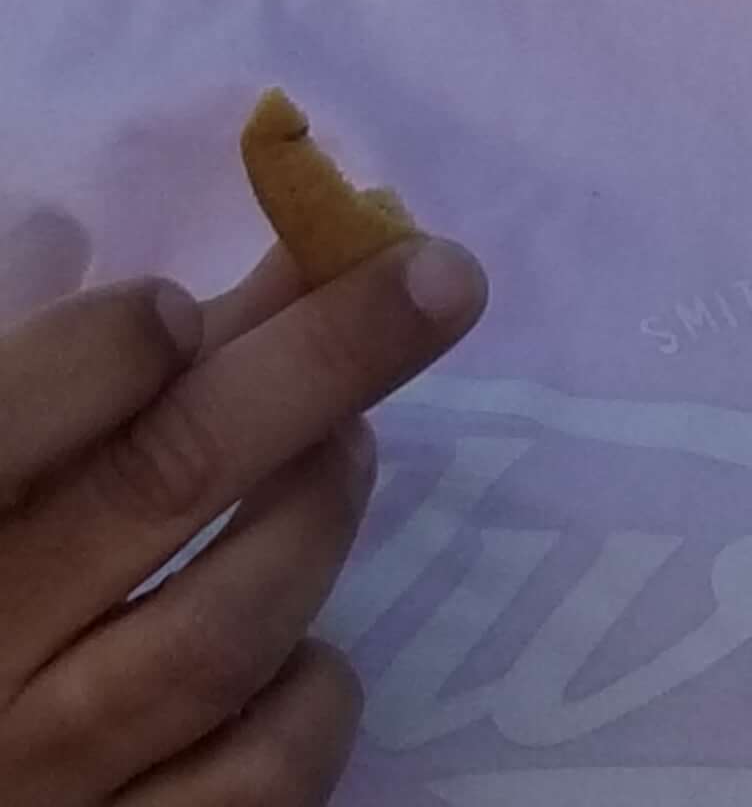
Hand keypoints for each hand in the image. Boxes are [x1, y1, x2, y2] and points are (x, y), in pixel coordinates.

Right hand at [0, 234, 485, 804]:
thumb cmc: (2, 589)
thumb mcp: (18, 483)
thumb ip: (118, 384)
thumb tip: (310, 264)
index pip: (6, 427)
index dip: (106, 350)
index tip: (183, 303)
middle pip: (161, 481)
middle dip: (322, 358)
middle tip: (441, 276)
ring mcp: (44, 788)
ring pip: (225, 628)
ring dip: (320, 513)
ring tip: (344, 452)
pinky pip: (264, 773)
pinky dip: (312, 688)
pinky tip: (298, 649)